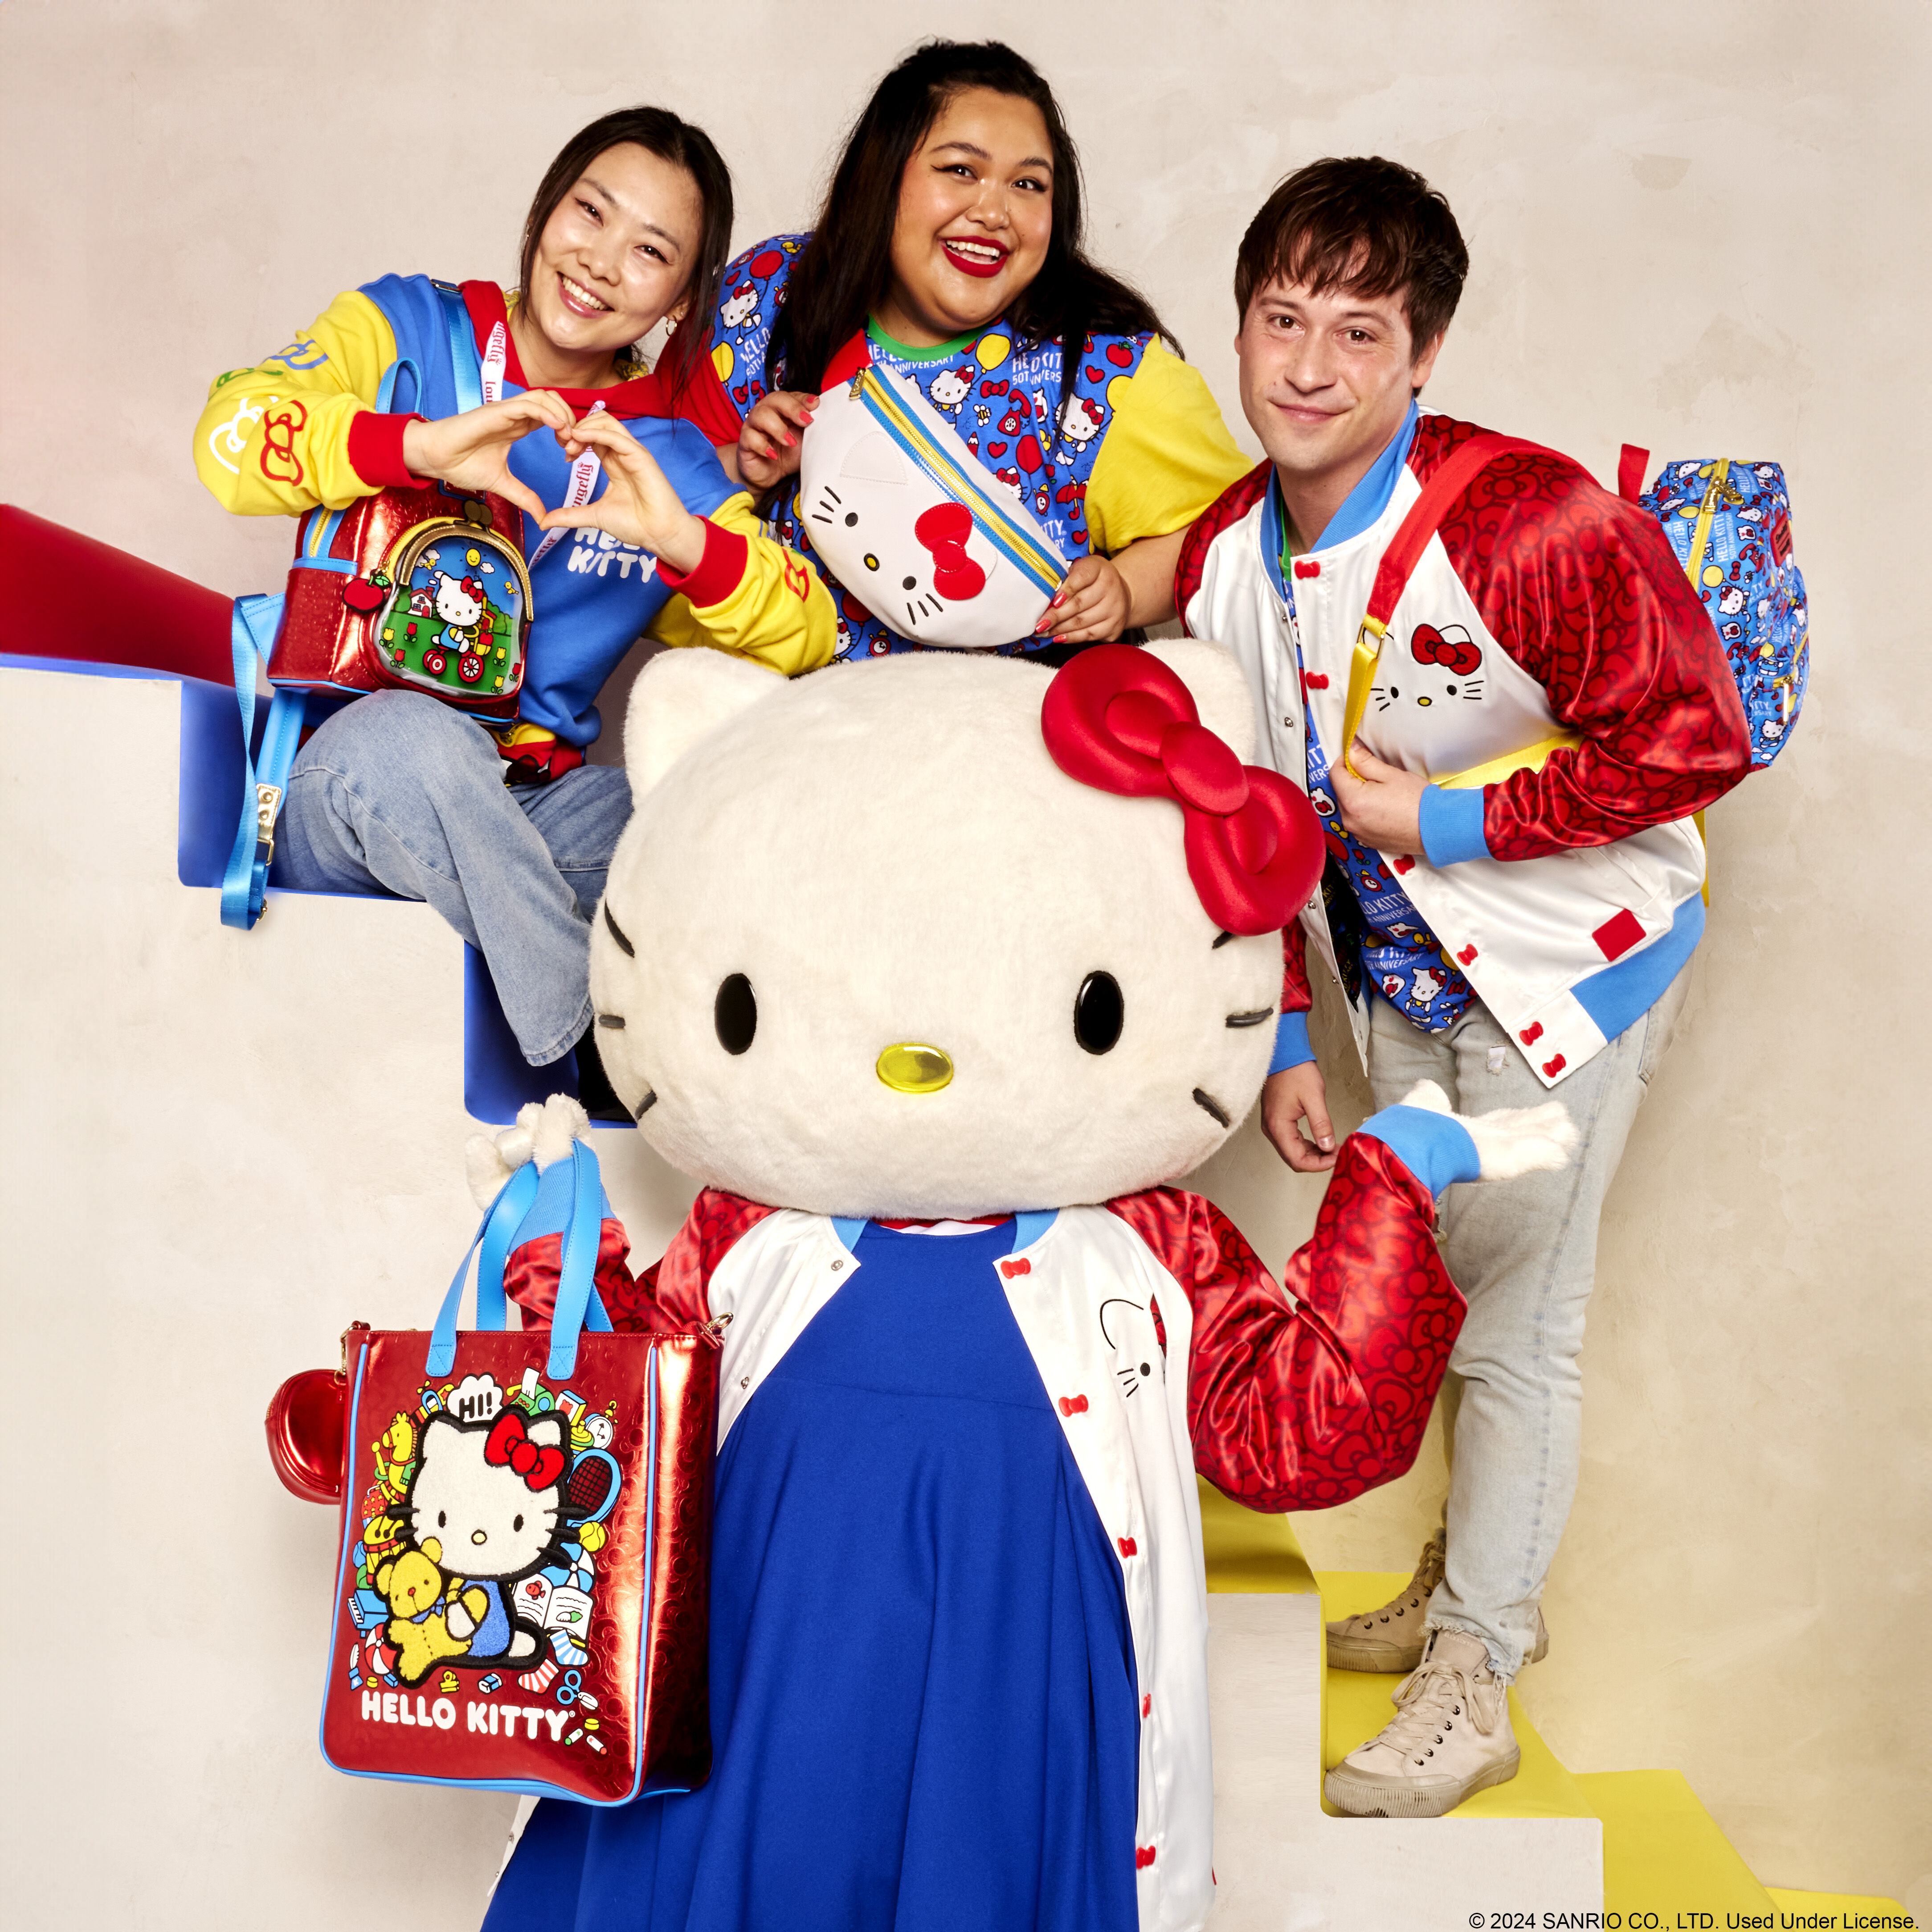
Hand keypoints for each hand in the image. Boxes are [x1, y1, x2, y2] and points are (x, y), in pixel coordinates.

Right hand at [401, 393, 573, 522]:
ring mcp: (506, 410)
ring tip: (568, 438)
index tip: (572, 454)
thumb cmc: (461, 464)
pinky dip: (547, 412)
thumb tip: (543, 518)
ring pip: (544, 398)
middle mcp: (515, 415)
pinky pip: (528, 404)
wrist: (436, 458)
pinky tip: (558, 427)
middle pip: (553, 403)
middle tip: (575, 446)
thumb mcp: (502, 484)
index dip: (568, 432)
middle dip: (571, 421)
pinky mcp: (497, 411)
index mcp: (518, 427)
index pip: (552, 418)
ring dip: (562, 415)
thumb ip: (524, 497)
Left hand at [537, 409, 704, 574]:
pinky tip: (579, 439)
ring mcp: (632, 452)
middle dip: (576, 429)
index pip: (592, 435)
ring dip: (583, 427)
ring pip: (606, 421)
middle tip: (564, 447)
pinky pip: (616, 435)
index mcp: (614, 462)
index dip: (574, 439)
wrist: (659, 535)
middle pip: (597, 421)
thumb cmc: (635, 525)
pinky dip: (595, 432)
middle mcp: (623, 453)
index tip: (565, 456)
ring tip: (571, 444)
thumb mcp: (594, 516)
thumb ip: (570, 515)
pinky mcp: (640, 456)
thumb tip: (544, 521)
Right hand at [738, 390, 817, 489]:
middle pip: (775, 399)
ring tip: (789, 442)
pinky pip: (750, 438)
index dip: (803, 399)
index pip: (791, 396)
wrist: (770, 475)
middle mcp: (766, 412)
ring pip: (760, 415)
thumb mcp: (805, 441)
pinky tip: (773, 455)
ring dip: (778, 428)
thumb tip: (826, 418)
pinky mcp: (745, 442)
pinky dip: (763, 446)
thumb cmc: (788, 454)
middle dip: (792, 408)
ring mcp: (754, 426)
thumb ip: (813, 428)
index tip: (816, 405)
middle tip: (806, 421)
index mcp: (782, 409)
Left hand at [1036, 553, 1130, 644]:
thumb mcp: (1079, 570)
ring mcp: (1115, 608)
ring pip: (1082, 622)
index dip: (1066, 590)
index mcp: (1099, 568)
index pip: (1082, 577)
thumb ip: (1064, 580)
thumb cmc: (1091, 581)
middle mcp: (1111, 587)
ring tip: (1044, 631)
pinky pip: (1089, 635)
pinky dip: (1071, 637)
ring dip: (1060, 629)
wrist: (1119, 593)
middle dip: (1056, 616)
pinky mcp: (1115, 626)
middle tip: (1039, 624)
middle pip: (1079, 603)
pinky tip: (1058, 637)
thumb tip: (1043, 601)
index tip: (1052, 602)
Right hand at [1260, 1062, 1337, 1172]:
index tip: (1336, 1158)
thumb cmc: (1295, 1071)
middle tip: (1337, 1154)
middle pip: (1294, 1159)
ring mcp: (1273, 1126)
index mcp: (1278, 1126)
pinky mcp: (1277, 1121)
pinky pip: (1291, 1142)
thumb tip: (1328, 1146)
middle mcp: (1272, 1129)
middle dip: (1317, 1161)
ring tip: (1332, 1148)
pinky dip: (1307, 1146)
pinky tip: (1321, 1141)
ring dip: (1313, 1155)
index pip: (1297, 1159)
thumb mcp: (1314, 1097)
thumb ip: (1321, 1124)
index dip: (1318, 1164)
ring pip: (1293, 1152)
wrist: (1284, 1055)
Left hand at [1329, 741, 1426, 856]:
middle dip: (1352, 779)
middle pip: (1341, 792)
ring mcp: (1357, 833)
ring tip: (1382, 792)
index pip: (1335, 774)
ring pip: (1349, 807)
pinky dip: (1365, 812)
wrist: (1436, 829)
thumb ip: (1365, 761)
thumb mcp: (1390, 774)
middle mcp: (1349, 820)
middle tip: (1374, 774)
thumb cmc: (1416, 800)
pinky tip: (1384, 808)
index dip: (1344, 761)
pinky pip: (1358, 821)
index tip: (1356, 755)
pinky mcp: (1367, 841)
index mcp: (1352, 801)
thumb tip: (1350, 750)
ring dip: (1358, 796)